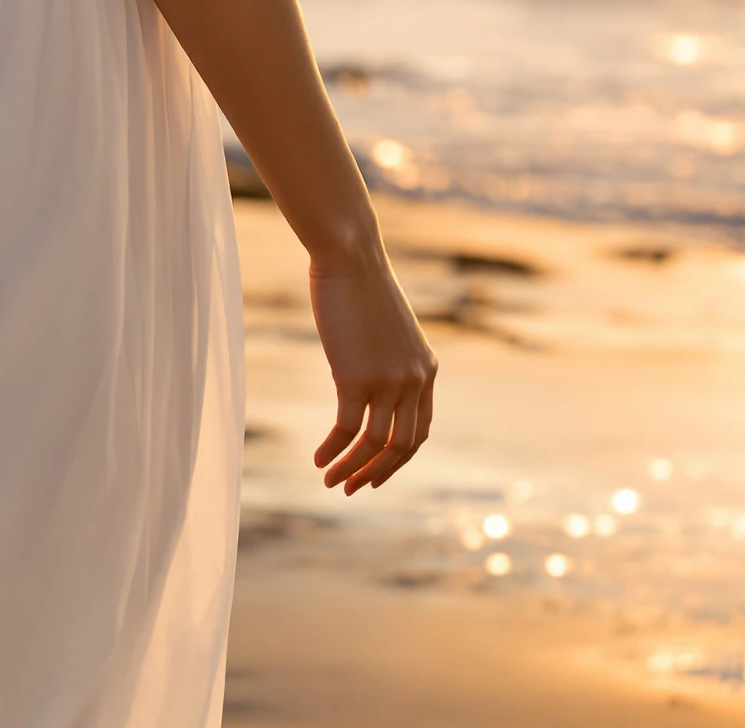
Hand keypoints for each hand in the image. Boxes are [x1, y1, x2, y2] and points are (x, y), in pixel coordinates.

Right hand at [308, 247, 436, 494]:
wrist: (350, 256)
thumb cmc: (362, 286)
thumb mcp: (388, 329)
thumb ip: (389, 359)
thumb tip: (371, 382)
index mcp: (427, 370)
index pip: (420, 431)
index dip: (398, 460)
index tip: (375, 473)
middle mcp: (414, 380)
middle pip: (401, 446)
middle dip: (376, 473)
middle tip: (352, 488)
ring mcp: (388, 381)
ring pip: (373, 444)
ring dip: (351, 469)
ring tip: (330, 481)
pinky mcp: (356, 377)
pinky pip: (345, 428)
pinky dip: (332, 450)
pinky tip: (318, 459)